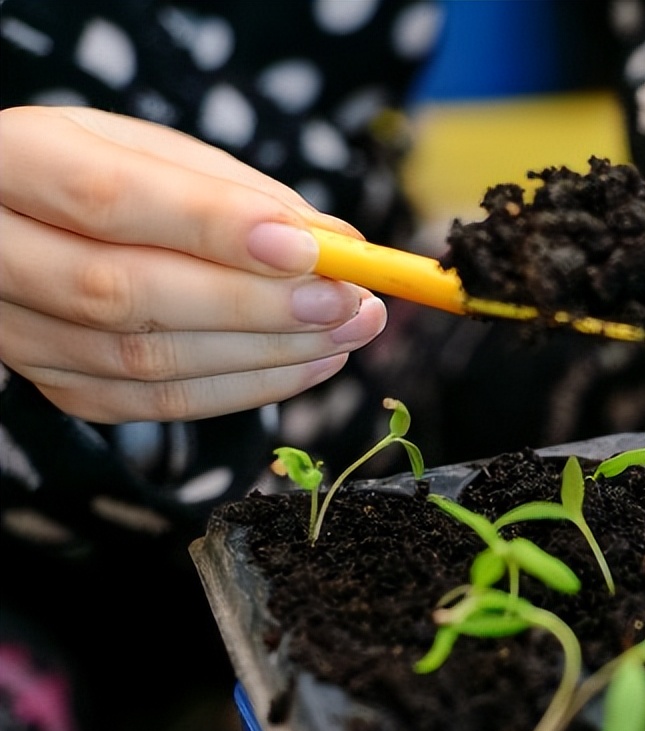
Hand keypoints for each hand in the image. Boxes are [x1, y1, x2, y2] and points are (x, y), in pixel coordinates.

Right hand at [0, 106, 385, 423]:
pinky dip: (244, 389)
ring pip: (142, 361)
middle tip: (349, 301)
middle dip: (256, 304)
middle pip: (125, 294)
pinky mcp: (50, 383)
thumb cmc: (96, 175)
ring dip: (267, 354)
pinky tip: (309, 363)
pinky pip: (151, 404)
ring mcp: (13, 329)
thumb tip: (335, 240)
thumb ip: (234, 190)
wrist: (15, 224)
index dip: (215, 227)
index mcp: (9, 159)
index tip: (312, 247)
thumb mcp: (149, 152)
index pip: (107, 198)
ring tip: (349, 331)